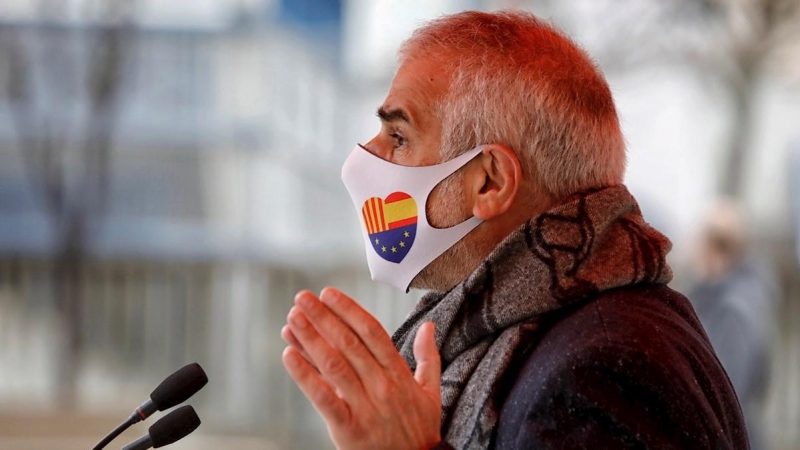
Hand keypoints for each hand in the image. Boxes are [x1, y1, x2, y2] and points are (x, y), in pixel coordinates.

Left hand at [281, 287, 441, 449]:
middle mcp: (382, 385)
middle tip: (302, 298)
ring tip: (292, 319)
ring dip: (310, 339)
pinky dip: (305, 376)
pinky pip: (324, 398)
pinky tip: (289, 356)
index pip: (372, 332)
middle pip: (349, 343)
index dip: (349, 310)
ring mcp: (365, 407)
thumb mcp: (431, 392)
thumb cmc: (420, 430)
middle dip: (323, 318)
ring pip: (334, 365)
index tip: (328, 294)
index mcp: (399, 373)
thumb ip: (428, 357)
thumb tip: (428, 325)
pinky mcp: (349, 429)